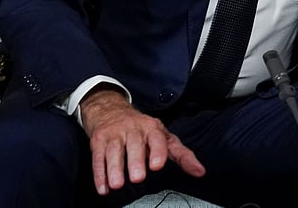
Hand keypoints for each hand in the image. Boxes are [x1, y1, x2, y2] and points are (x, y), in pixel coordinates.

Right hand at [79, 86, 205, 194]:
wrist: (110, 110)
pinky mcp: (98, 140)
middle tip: (138, 178)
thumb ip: (182, 155)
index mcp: (152, 128)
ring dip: (114, 169)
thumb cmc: (141, 128)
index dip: (158, 152)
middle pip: (134, 145)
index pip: (157, 139)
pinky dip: (99, 174)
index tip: (157, 166)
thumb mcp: (164, 138)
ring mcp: (115, 134)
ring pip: (114, 151)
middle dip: (135, 161)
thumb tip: (199, 171)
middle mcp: (133, 129)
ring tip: (117, 185)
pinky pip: (97, 157)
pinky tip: (103, 187)